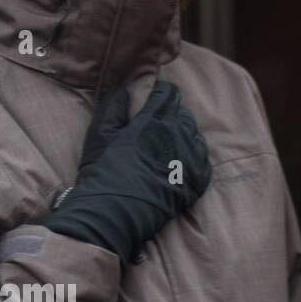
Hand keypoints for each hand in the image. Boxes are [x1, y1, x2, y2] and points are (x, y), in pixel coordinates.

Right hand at [44, 81, 210, 262]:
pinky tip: (171, 164)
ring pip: (193, 134)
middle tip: (147, 131)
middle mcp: (179, 135)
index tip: (144, 106)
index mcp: (155, 120)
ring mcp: (192, 158)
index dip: (155, 96)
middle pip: (182, 112)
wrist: (114, 215)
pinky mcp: (198, 180)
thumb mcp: (99, 133)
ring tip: (158, 149)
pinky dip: (188, 156)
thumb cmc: (102, 172)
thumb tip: (127, 87)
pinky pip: (200, 158)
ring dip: (178, 135)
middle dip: (166, 116)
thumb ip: (115, 105)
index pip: (168, 93)